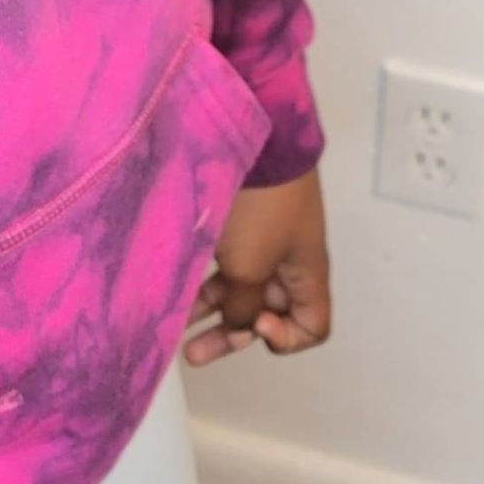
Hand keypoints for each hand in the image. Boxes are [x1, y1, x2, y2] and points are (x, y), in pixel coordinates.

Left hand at [182, 168, 330, 365]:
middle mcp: (286, 258)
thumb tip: (237, 325)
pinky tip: (174, 285)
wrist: (256, 131)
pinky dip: (202, 275)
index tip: (256, 325)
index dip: (286, 338)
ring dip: (209, 306)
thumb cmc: (262, 201)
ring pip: (238, 286)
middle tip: (194, 352)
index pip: (312, 325)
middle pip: (266, 311)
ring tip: (172, 321)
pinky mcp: (238, 215)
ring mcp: (261, 235)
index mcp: (306, 272)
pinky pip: (223, 259)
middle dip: (231, 333)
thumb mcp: (251, 266)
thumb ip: (243, 306)